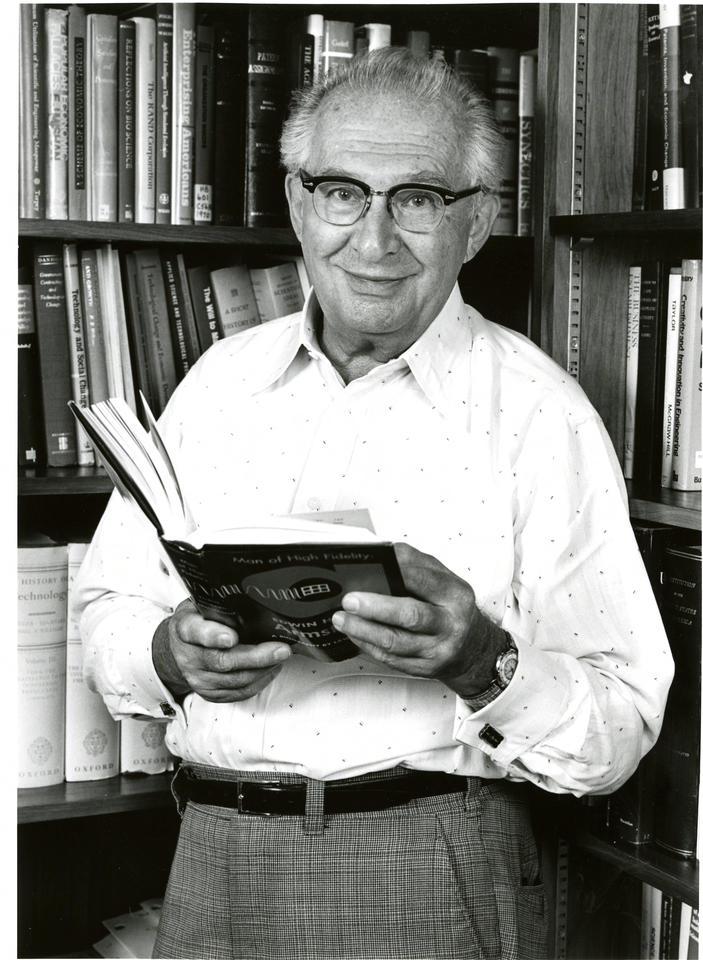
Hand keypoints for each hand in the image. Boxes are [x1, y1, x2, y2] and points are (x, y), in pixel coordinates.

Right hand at [153, 599, 291, 702]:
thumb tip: (254, 598)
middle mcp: (188, 657)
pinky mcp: (210, 694)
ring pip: (235, 680)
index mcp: (184, 628)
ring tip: (281, 656)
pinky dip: (260, 680)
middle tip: (281, 649)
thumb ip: (220, 604)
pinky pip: (239, 692)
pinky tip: (271, 667)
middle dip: (256, 657)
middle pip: (222, 661)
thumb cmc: (198, 621)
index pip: (195, 632)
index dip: (213, 636)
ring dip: (263, 669)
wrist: (181, 649)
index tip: (231, 637)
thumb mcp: (202, 604)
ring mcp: (198, 678)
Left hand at [331, 543, 506, 698]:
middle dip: (375, 607)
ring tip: (341, 618)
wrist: (474, 649)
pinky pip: (391, 659)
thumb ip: (418, 567)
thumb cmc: (453, 609)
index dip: (395, 571)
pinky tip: (355, 634)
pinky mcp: (424, 669)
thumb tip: (383, 553)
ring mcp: (438, 650)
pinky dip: (368, 645)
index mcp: (456, 595)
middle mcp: (450, 624)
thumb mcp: (447, 582)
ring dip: (364, 629)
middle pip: (410, 615)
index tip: (369, 565)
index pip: (424, 579)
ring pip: (396, 642)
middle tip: (349, 600)